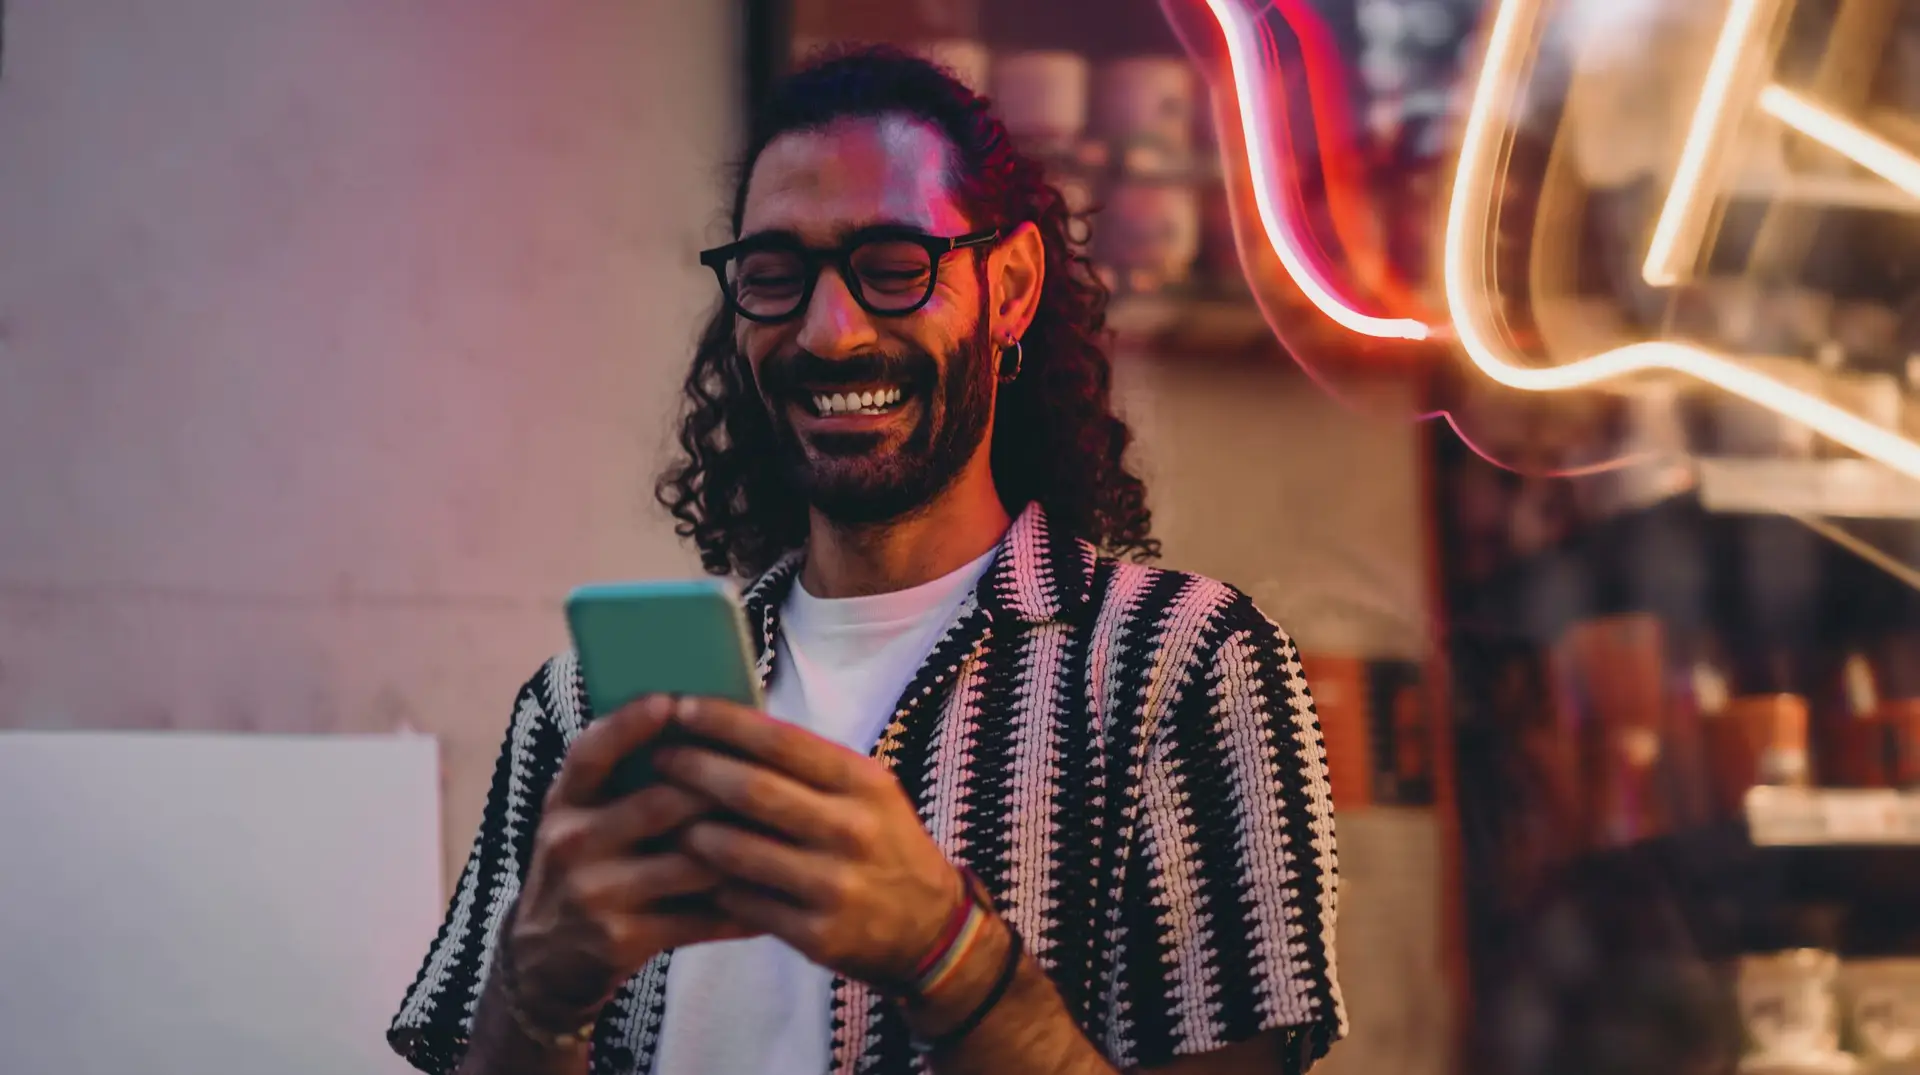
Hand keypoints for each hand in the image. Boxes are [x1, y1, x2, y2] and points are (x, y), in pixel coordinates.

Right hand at [505, 696, 756, 1026]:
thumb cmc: (588, 870)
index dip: (628, 725)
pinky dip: (742, 908)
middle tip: (776, 775)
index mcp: (565, 802)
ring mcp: (594, 893)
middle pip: (658, 804)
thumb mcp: (586, 820)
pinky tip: (777, 897)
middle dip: (720, 789)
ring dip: (743, 848)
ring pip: (689, 861)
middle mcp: (571, 842)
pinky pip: (697, 917)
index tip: (670, 700)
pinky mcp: (619, 939)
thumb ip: (627, 783)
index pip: (591, 753)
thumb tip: (708, 731)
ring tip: (791, 834)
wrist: (546, 962)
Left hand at [653, 697, 967, 987]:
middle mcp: (852, 830)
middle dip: (694, 769)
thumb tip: (729, 728)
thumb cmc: (882, 844)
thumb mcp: (865, 794)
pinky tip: (684, 869)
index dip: (726, 722)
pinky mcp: (817, 934)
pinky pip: (743, 903)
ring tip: (656, 813)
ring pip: (738, 851)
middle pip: (753, 791)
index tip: (682, 707)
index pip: (783, 741)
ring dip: (689, 829)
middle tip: (657, 757)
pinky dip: (709, 883)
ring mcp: (834, 885)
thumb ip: (809, 767)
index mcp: (862, 784)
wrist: (930, 928)